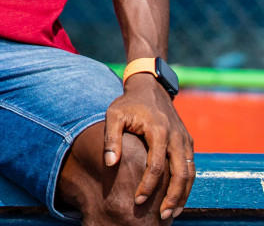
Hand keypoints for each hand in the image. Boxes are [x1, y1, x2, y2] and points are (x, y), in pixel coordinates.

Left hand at [104, 74, 193, 219]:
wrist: (150, 88)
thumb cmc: (129, 104)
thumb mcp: (114, 115)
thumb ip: (111, 138)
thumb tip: (110, 163)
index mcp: (159, 131)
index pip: (156, 166)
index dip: (148, 185)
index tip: (137, 200)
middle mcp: (177, 138)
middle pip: (180, 174)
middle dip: (172, 198)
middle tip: (163, 216)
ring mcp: (186, 141)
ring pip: (190, 174)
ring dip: (183, 195)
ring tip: (172, 213)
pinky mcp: (188, 143)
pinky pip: (191, 168)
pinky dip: (186, 185)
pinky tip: (177, 198)